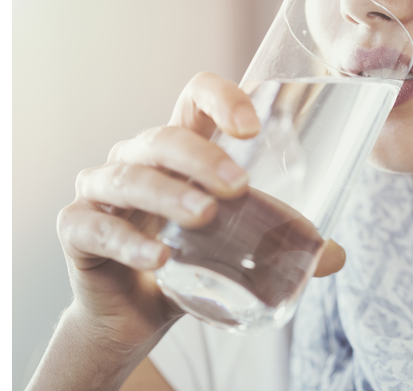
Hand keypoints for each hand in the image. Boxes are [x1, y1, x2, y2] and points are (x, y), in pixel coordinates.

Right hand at [56, 72, 345, 349]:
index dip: (221, 97)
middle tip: (238, 187)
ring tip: (205, 217)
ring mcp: (101, 191)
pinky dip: (127, 241)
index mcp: (179, 151)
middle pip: (163, 138)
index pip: (193, 99)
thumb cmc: (187, 263)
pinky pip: (95, 227)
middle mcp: (137, 160)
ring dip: (169, 194)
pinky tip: (159, 259)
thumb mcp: (236, 246)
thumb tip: (335, 255)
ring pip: (130, 177)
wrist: (133, 315)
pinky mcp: (77, 228)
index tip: (253, 126)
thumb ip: (278, 242)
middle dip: (201, 157)